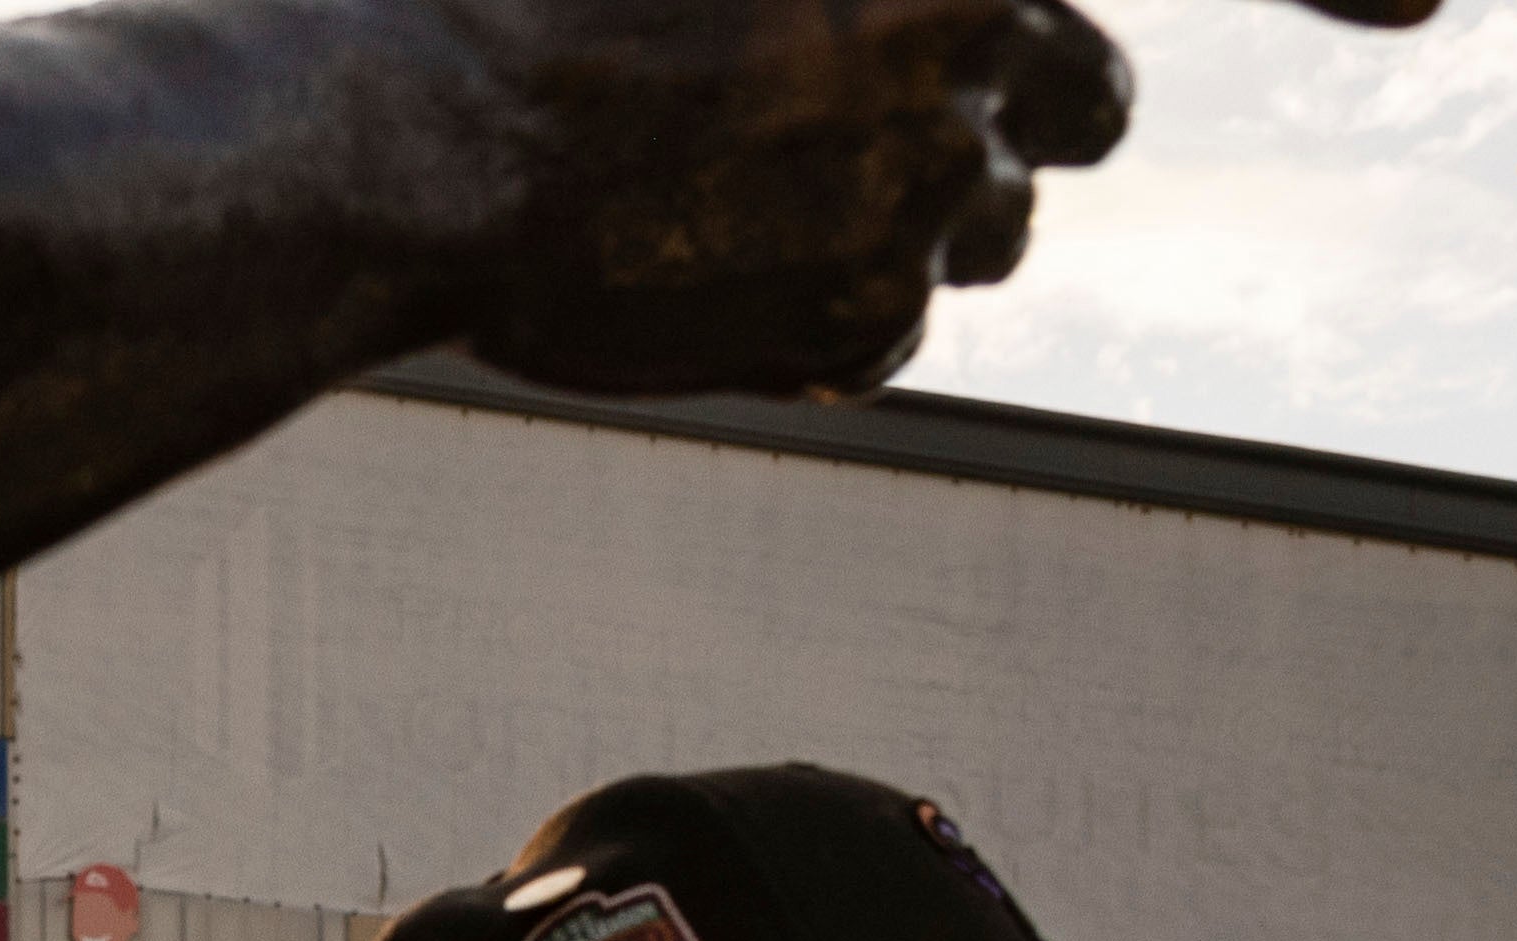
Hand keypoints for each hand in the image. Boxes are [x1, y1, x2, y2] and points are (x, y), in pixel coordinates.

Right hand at [431, 0, 1177, 407]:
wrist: (432, 142)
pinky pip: (894, 333)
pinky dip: (827, 310)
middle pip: (1085, 111)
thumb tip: (854, 13)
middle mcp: (966, 64)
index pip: (1067, 18)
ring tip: (770, 193)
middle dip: (1008, 118)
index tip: (950, 58)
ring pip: (991, 232)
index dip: (1009, 30)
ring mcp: (921, 201)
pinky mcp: (857, 326)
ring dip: (915, 217)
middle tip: (906, 125)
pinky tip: (718, 264)